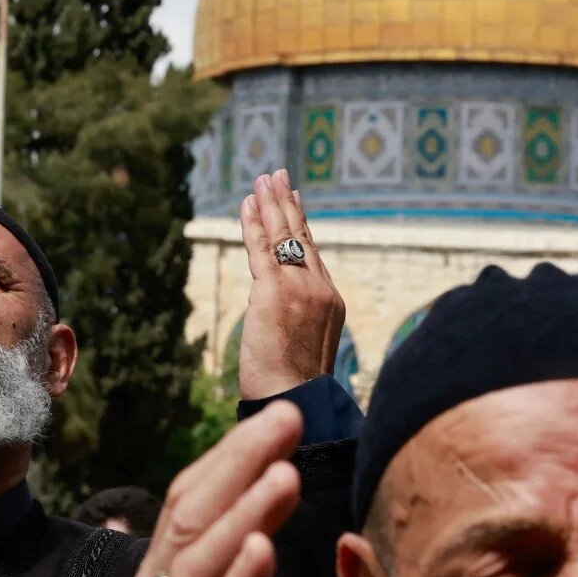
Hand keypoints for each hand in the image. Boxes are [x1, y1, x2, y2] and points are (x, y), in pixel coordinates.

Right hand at [76, 402, 304, 576]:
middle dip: (239, 463)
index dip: (228, 459)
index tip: (277, 422)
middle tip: (288, 419)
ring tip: (286, 471)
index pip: (182, 508)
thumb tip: (246, 541)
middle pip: (186, 519)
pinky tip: (266, 549)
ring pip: (194, 566)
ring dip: (245, 513)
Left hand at [237, 169, 345, 399]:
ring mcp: (299, 287)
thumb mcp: (303, 347)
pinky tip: (247, 204)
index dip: (302, 224)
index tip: (295, 200)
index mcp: (329, 300)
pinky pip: (261, 249)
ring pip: (282, 236)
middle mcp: (319, 288)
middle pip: (301, 236)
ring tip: (262, 179)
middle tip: (277, 176)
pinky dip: (253, 224)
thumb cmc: (295, 386)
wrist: (297, 401)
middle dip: (286, 203)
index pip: (312, 252)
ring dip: (270, 204)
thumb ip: (295, 321)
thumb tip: (274, 314)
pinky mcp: (274, 291)